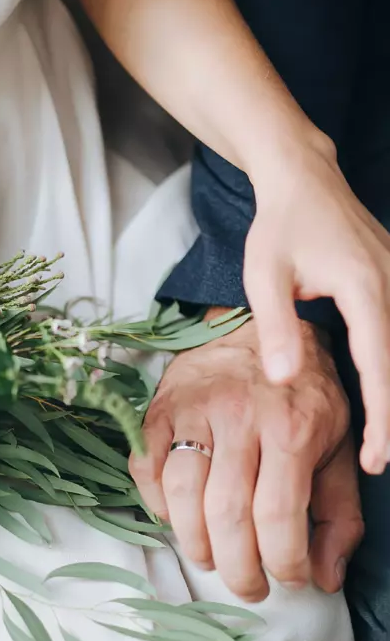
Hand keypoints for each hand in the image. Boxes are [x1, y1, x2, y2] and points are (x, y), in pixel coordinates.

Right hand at [130, 313, 363, 601]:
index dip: (283, 563)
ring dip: (193, 541)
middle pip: (225, 514)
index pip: (279, 516)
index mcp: (291, 427)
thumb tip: (326, 577)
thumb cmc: (301, 393)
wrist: (259, 327)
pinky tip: (174, 517)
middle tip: (247, 586)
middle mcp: (239, 417)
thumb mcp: (338, 444)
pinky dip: (153, 502)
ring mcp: (193, 410)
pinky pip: (144, 465)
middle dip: (236, 568)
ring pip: (180, 493)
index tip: (289, 579)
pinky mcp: (160, 407)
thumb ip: (339, 512)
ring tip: (210, 557)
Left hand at [245, 134, 389, 474]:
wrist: (304, 180)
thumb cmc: (279, 228)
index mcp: (364, 288)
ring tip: (379, 435)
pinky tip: (379, 387)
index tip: (376, 458)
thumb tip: (284, 380)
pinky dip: (388, 365)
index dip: (380, 417)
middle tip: (376, 460)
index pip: (379, 366)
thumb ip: (276, 326)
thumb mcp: (264, 276)